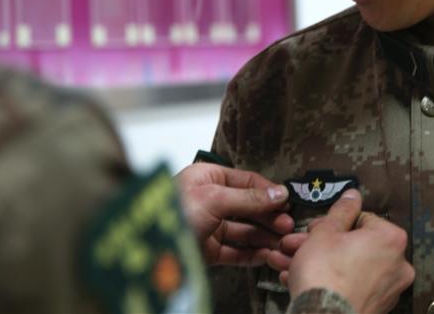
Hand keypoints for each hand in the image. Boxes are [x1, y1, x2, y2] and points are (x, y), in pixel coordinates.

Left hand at [174, 162, 293, 266]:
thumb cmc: (173, 213)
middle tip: (288, 225)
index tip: (288, 202)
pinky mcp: (207, 250)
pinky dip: (252, 253)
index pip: (247, 181)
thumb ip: (249, 198)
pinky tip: (267, 254)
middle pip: (248, 206)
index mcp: (207, 178)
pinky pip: (235, 251)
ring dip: (265, 236)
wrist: (145, 250)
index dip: (269, 191)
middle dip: (269, 216)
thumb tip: (279, 193)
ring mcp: (209, 226)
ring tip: (283, 242)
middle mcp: (209, 199)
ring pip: (244, 230)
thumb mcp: (214, 198)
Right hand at [270, 190, 414, 313]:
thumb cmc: (324, 272)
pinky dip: (328, 282)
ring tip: (287, 263)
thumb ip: (342, 210)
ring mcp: (388, 290)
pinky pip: (350, 287)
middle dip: (319, 245)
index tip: (310, 229)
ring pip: (348, 267)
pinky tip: (297, 280)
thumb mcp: (326, 232)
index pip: (361, 219)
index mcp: (391, 239)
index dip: (331, 223)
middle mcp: (398, 264)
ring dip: (318, 263)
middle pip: (353, 245)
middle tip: (294, 245)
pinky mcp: (376, 309)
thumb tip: (353, 194)